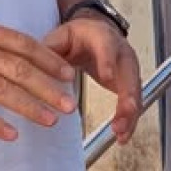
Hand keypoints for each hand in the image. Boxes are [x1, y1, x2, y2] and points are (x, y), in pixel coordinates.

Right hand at [0, 13, 77, 142]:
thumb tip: (12, 52)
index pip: (21, 44)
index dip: (48, 60)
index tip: (67, 74)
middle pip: (18, 68)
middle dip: (48, 88)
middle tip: (69, 105)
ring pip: (0, 89)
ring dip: (29, 106)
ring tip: (49, 120)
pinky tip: (10, 134)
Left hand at [45, 15, 142, 146]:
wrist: (95, 33)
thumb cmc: (78, 37)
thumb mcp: (61, 37)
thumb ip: (51, 49)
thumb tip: (36, 67)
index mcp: (101, 37)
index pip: (107, 47)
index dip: (108, 60)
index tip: (107, 75)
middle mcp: (121, 53)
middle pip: (129, 74)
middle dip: (127, 97)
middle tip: (121, 116)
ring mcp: (128, 69)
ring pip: (134, 92)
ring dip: (130, 115)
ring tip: (121, 134)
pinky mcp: (129, 84)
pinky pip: (133, 104)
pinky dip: (129, 121)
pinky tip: (122, 137)